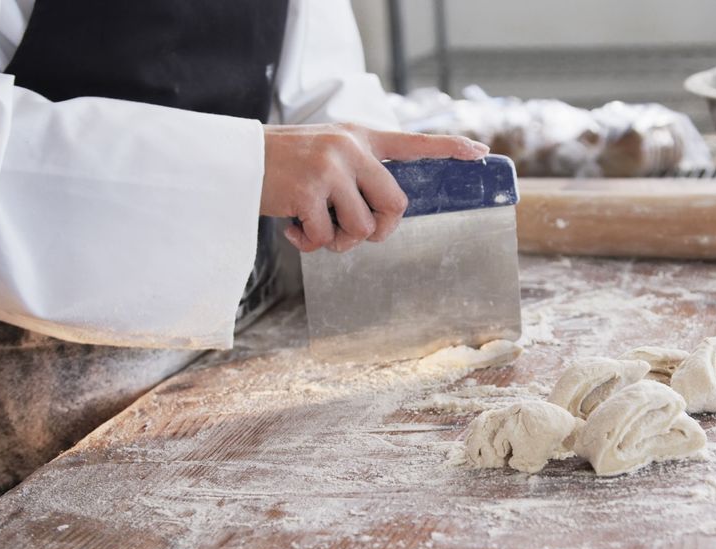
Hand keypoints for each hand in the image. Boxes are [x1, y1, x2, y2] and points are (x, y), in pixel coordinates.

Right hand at [261, 123, 488, 252]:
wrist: (235, 161)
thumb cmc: (283, 164)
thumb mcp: (325, 153)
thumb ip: (355, 172)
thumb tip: (382, 218)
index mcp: (359, 137)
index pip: (412, 142)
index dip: (448, 148)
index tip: (479, 153)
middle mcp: (350, 148)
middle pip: (395, 204)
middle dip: (381, 229)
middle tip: (358, 235)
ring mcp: (329, 169)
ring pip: (362, 228)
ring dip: (340, 241)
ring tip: (316, 229)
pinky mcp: (308, 193)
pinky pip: (327, 238)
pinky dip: (311, 244)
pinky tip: (292, 229)